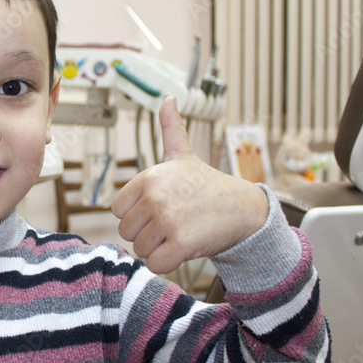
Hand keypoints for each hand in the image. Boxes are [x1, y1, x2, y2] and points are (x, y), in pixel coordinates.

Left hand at [111, 96, 268, 274]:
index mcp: (148, 177)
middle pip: (127, 232)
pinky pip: (156, 264)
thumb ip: (170, 129)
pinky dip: (168, 264)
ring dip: (159, 249)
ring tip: (180, 233)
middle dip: (147, 234)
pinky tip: (184, 249)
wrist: (244, 208)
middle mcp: (156, 196)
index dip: (137, 216)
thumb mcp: (183, 155)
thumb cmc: (207, 184)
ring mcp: (168, 219)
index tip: (159, 210)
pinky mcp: (182, 243)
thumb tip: (168, 98)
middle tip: (172, 224)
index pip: (118, 211)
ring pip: (141, 250)